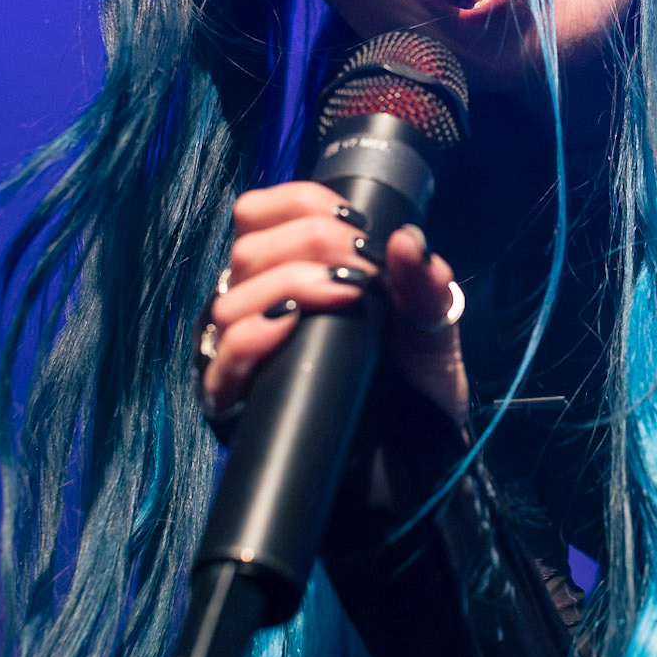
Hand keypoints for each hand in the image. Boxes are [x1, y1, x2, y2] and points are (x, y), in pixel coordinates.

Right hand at [199, 181, 467, 428]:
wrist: (419, 453)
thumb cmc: (416, 381)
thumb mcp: (431, 324)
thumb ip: (424, 282)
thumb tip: (407, 240)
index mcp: (292, 273)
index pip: (258, 215)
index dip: (298, 203)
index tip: (353, 220)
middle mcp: (261, 306)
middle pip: (248, 250)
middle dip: (310, 242)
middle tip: (364, 268)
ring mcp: (246, 352)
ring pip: (231, 300)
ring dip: (289, 283)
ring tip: (346, 295)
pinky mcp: (239, 400)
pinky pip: (224, 359)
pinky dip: (253, 334)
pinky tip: (292, 324)